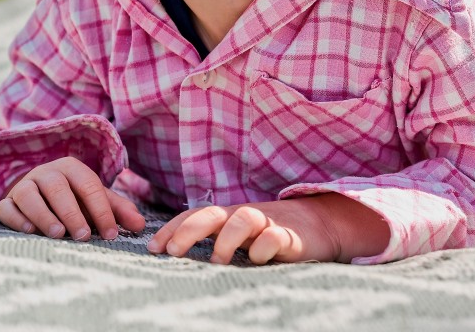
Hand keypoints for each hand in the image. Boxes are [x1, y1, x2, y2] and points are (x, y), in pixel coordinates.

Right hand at [0, 156, 145, 240]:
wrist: (39, 193)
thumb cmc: (74, 199)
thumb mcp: (96, 201)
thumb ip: (118, 211)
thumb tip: (141, 225)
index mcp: (73, 168)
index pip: (89, 186)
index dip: (102, 210)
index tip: (111, 234)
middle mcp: (47, 173)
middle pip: (58, 188)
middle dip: (72, 212)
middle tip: (83, 236)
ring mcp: (24, 186)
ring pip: (29, 194)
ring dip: (43, 214)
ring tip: (58, 234)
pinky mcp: (7, 201)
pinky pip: (7, 207)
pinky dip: (17, 218)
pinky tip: (30, 231)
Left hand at [148, 193, 390, 264]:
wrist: (321, 224)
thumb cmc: (271, 233)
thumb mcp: (240, 236)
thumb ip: (215, 241)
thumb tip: (175, 256)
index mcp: (228, 216)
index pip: (194, 215)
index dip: (172, 229)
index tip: (153, 248)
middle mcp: (245, 216)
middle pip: (211, 213)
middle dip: (188, 230)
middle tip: (173, 253)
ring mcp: (268, 223)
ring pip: (243, 219)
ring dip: (226, 240)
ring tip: (217, 261)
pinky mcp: (292, 236)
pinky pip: (275, 237)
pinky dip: (264, 247)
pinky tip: (257, 260)